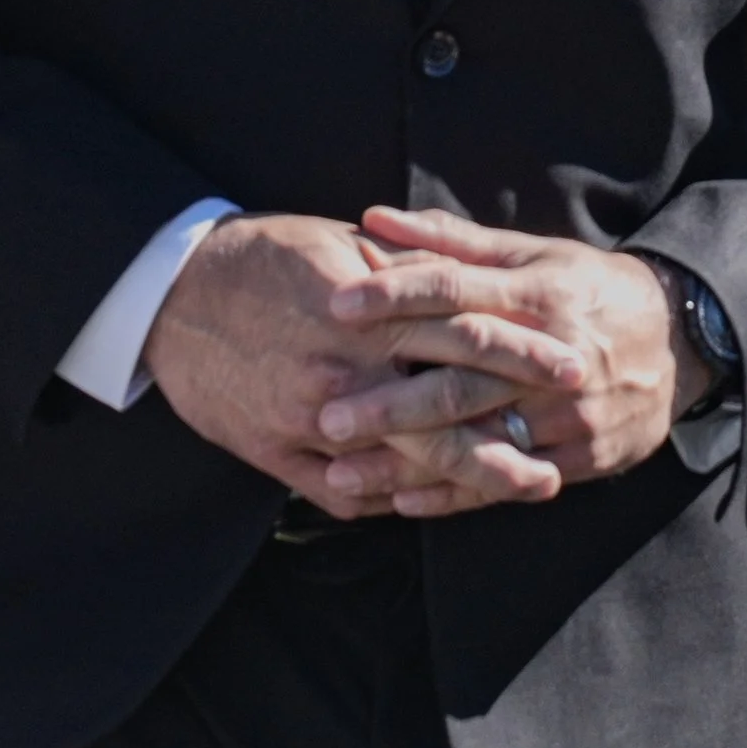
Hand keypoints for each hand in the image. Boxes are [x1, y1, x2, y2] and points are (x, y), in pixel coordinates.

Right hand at [142, 212, 583, 520]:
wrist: (175, 293)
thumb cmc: (264, 257)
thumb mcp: (341, 244)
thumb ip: (405, 267)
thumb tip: (467, 274)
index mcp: (368, 312)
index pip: (464, 334)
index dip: (521, 352)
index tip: (571, 362)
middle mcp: (345, 372)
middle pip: (444, 412)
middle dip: (508, 433)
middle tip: (562, 454)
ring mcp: (310, 421)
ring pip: (403, 464)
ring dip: (466, 480)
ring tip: (522, 486)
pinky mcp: (279, 455)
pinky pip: (349, 494)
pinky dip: (397, 501)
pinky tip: (439, 503)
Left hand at [311, 209, 696, 516]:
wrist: (676, 338)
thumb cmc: (585, 288)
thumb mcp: (530, 253)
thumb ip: (451, 240)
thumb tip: (376, 217)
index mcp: (538, 294)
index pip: (456, 290)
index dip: (396, 295)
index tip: (337, 304)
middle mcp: (551, 355)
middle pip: (459, 380)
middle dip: (389, 402)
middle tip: (325, 414)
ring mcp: (568, 413)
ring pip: (476, 442)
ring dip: (405, 463)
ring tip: (342, 473)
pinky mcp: (581, 456)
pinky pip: (509, 480)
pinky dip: (455, 494)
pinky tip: (403, 500)